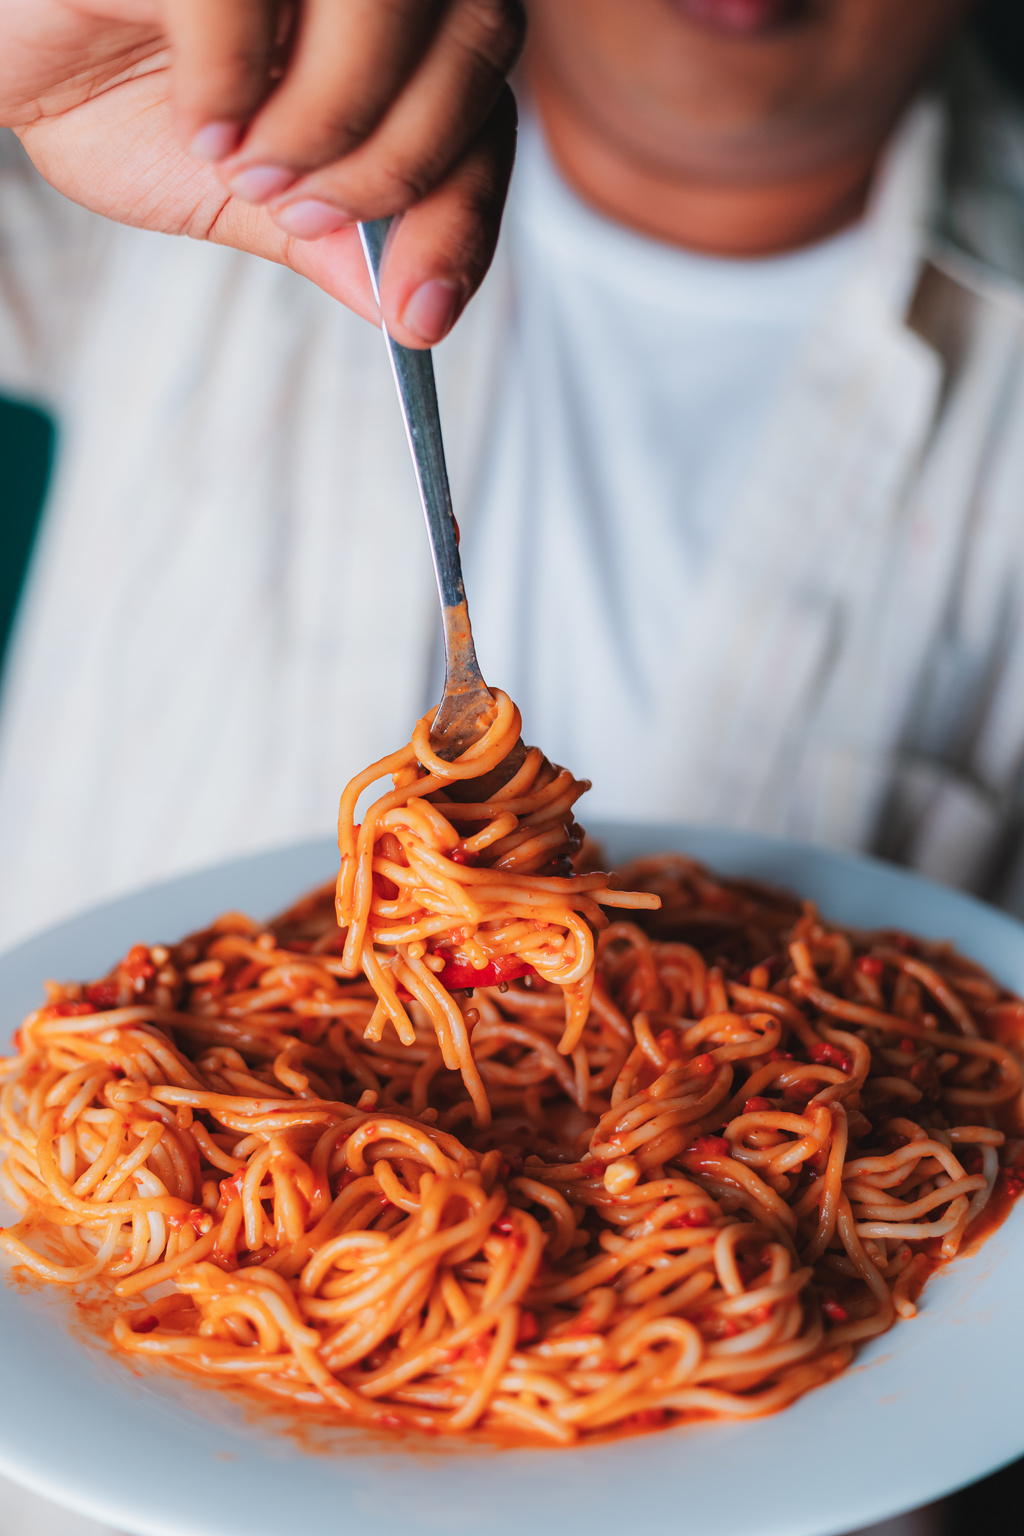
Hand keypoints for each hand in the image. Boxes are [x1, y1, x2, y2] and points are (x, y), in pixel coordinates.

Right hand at [0, 0, 522, 344]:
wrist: (5, 40)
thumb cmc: (111, 83)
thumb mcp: (235, 191)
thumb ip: (331, 237)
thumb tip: (410, 308)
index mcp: (389, 15)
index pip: (490, 102)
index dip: (469, 212)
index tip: (421, 312)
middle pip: (477, 41)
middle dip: (400, 165)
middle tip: (304, 213)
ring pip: (387, 1)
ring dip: (328, 124)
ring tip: (246, 168)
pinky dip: (235, 84)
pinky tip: (199, 121)